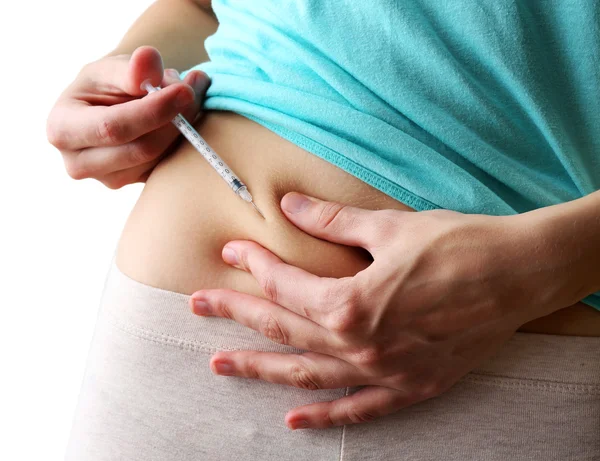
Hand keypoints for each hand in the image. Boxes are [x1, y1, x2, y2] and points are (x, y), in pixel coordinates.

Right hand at [47, 46, 209, 188]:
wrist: (110, 110)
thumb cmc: (105, 87)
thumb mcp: (110, 69)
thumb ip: (130, 67)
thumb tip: (148, 60)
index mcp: (63, 130)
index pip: (113, 127)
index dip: (152, 110)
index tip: (184, 91)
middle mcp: (80, 163)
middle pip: (141, 149)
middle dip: (176, 119)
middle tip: (196, 89)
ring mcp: (109, 180)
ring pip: (160, 160)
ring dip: (185, 127)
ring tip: (191, 93)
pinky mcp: (136, 184)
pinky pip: (168, 167)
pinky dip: (184, 140)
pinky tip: (186, 114)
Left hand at [190, 193, 572, 429]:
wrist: (519, 274)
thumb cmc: (458, 245)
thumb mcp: (389, 227)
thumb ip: (331, 220)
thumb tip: (287, 204)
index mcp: (352, 302)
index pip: (285, 285)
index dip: (254, 264)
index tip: (233, 250)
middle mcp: (360, 345)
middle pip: (283, 330)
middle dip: (237, 314)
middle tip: (200, 305)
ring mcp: (384, 372)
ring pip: (306, 374)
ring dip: (260, 368)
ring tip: (221, 364)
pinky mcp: (410, 386)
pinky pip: (359, 410)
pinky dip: (325, 417)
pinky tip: (293, 420)